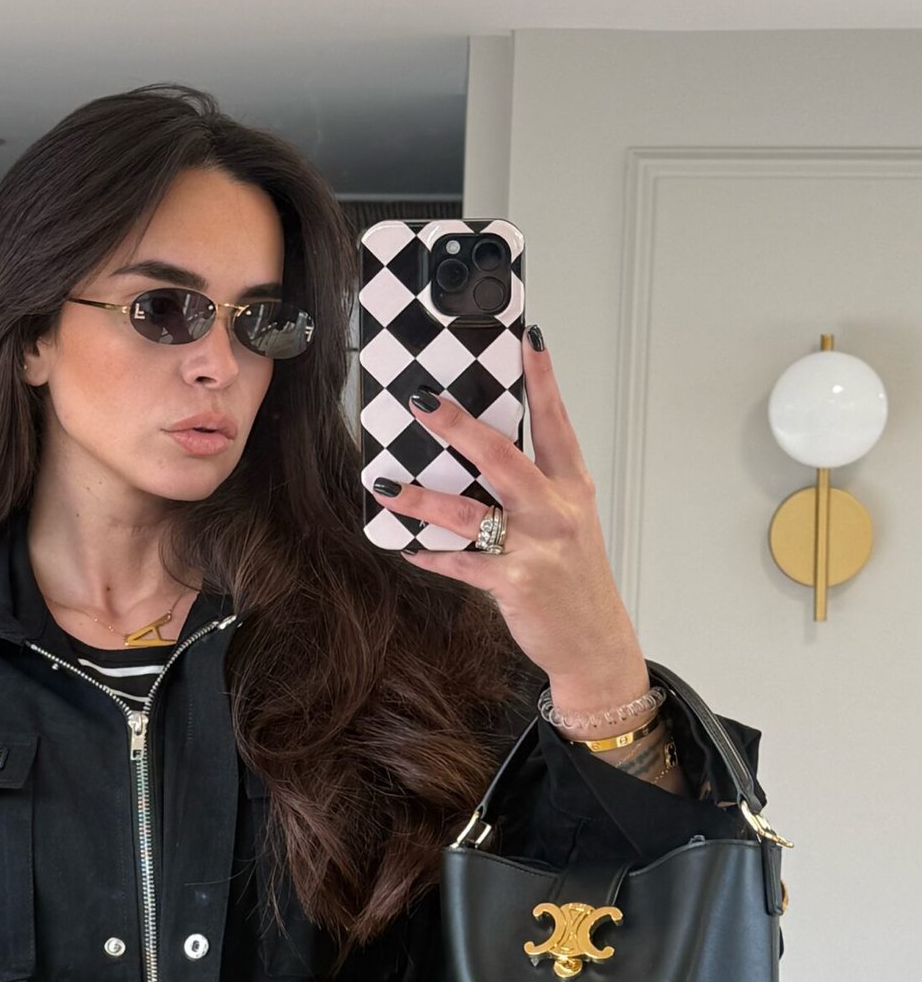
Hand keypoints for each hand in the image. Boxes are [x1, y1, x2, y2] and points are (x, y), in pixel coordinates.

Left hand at [379, 327, 643, 688]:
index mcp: (572, 488)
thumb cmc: (574, 578)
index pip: (556, 423)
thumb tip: (479, 456)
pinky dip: (429, 555)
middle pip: (503, 457)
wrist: (595, 643)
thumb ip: (532, 489)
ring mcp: (536, 548)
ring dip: (421, 500)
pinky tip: (407, 547)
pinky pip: (459, 564)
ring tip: (387, 484)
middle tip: (422, 402)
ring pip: (467, 513)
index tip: (529, 339)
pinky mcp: (515, 584)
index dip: (544, 379)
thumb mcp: (568, 523)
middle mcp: (556, 511)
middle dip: (458, 427)